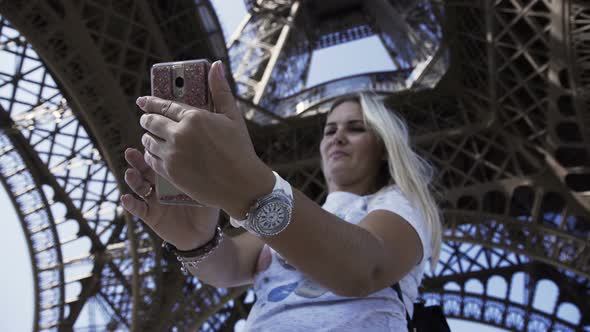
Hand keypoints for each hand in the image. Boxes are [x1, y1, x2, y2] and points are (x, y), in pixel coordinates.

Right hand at [120, 148, 219, 249]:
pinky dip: (130, 204)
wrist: (202, 235)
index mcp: (174, 176)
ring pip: (139, 187)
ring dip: (132, 179)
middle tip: (130, 153)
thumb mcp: (207, 191)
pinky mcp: (150, 216)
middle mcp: (161, 185)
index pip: (161, 160)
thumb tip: (212, 159)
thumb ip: (205, 177)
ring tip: (130, 174)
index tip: (151, 141)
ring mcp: (154, 200)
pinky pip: (138, 209)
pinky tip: (126, 198)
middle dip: (137, 161)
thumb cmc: (206, 210)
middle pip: (146, 170)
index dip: (154, 151)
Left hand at [136, 61, 274, 218]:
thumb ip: (220, 90)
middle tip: (146, 119)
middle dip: (147, 119)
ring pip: (148, 141)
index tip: (142, 101)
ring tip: (150, 137)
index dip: (150, 102)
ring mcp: (173, 155)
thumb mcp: (233, 117)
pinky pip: (151, 159)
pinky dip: (150, 154)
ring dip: (147, 137)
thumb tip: (216, 64)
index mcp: (195, 117)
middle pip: (152, 122)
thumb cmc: (240, 150)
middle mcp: (180, 134)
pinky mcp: (170, 173)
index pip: (164, 106)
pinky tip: (154, 153)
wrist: (241, 185)